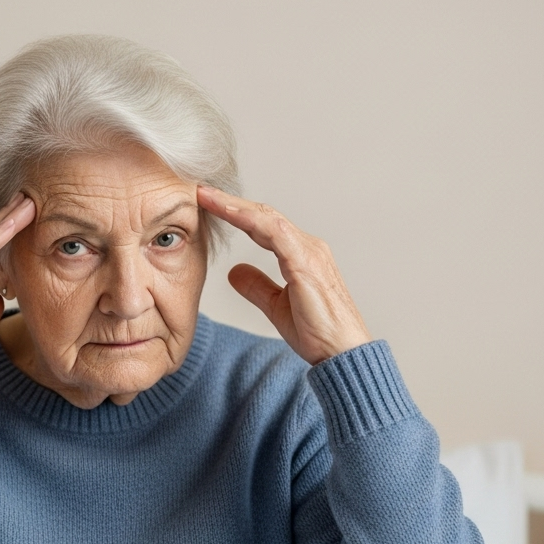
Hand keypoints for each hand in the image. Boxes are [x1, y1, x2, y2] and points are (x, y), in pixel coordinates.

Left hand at [196, 186, 370, 364]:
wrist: (342, 353)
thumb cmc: (319, 333)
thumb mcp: (277, 307)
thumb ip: (257, 287)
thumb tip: (234, 272)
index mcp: (300, 255)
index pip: (263, 226)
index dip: (236, 214)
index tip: (208, 205)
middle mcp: (308, 246)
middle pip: (263, 215)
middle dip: (231, 202)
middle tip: (200, 191)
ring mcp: (309, 251)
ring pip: (267, 218)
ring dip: (235, 206)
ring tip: (207, 196)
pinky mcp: (306, 263)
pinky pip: (275, 233)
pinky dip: (250, 220)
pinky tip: (229, 212)